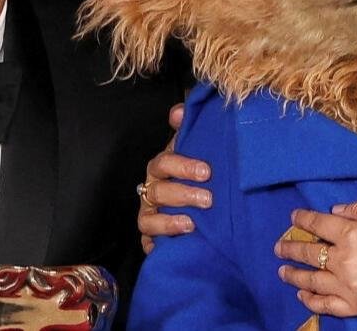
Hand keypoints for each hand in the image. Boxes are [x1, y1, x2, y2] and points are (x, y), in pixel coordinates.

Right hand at [138, 103, 213, 253]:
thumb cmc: (195, 173)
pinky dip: (156, 244)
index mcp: (162, 167)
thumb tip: (178, 111)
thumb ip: (188, 128)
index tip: (206, 171)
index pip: (164, 163)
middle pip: (159, 191)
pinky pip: (147, 242)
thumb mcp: (195, 149)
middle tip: (208, 199)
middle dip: (183, 195)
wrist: (200, 201)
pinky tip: (173, 244)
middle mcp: (152, 190)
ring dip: (169, 221)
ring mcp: (149, 213)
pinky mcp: (151, 237)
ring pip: (148, 219)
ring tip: (192, 223)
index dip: (183, 166)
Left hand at [274, 198, 356, 318]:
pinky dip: (313, 301)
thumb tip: (337, 211)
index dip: (303, 219)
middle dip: (291, 249)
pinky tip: (305, 296)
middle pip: (310, 254)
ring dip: (294, 276)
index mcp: (352, 233)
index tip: (294, 217)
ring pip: (313, 281)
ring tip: (283, 272)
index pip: (318, 225)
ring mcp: (351, 286)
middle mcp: (346, 260)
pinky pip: (328, 306)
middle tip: (280, 247)